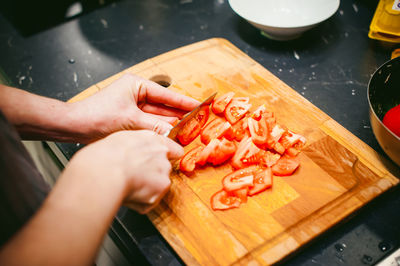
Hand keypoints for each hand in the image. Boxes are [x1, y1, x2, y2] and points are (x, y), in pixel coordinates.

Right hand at [69, 130, 182, 213]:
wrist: (105, 170)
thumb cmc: (105, 155)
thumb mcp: (122, 139)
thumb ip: (137, 145)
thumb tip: (135, 153)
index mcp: (153, 139)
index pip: (174, 149)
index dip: (167, 158)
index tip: (158, 164)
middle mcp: (162, 154)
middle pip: (164, 169)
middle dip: (152, 176)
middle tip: (133, 178)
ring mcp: (164, 171)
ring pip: (157, 185)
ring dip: (147, 189)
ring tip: (127, 187)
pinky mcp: (161, 188)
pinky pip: (150, 200)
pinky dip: (141, 202)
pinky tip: (128, 195)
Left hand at [70, 73, 199, 141]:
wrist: (74, 126)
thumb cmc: (97, 115)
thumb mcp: (130, 121)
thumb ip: (154, 127)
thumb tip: (173, 134)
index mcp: (137, 85)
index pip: (166, 94)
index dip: (184, 101)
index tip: (200, 105)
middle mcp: (136, 94)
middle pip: (164, 105)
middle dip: (179, 114)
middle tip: (198, 120)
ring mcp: (134, 107)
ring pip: (157, 116)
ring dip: (170, 123)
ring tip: (189, 129)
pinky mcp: (130, 119)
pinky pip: (150, 124)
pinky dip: (159, 130)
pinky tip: (172, 135)